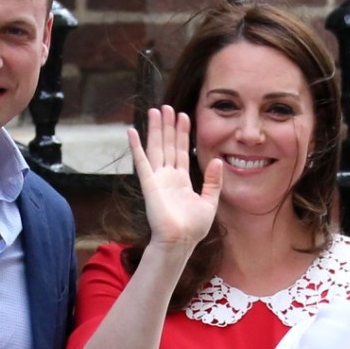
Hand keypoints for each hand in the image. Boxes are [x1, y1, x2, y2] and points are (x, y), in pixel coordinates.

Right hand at [128, 106, 222, 248]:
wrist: (180, 241)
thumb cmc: (193, 228)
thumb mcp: (209, 202)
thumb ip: (213, 181)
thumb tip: (218, 161)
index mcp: (181, 180)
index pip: (181, 151)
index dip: (182, 133)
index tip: (184, 116)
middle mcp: (167, 176)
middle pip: (168, 145)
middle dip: (168, 126)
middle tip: (167, 106)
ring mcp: (157, 179)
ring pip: (156, 148)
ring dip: (155, 129)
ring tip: (155, 111)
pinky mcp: (149, 184)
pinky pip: (141, 162)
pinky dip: (136, 146)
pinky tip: (132, 132)